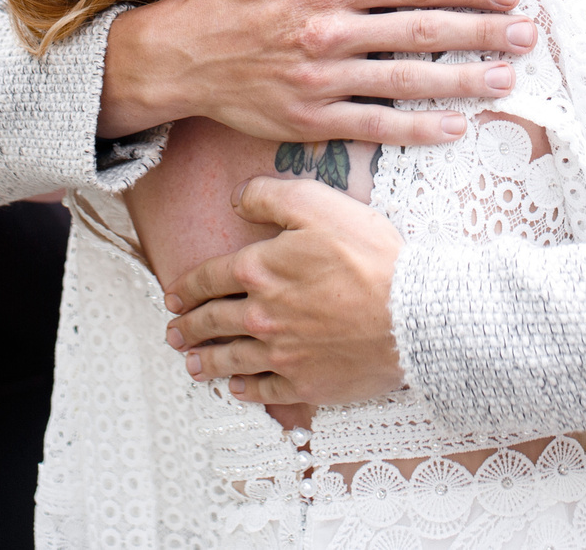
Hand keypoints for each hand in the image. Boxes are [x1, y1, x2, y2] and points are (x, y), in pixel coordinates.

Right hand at [99, 0, 532, 145]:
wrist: (179, 58)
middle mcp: (328, 31)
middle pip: (421, 30)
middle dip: (481, 31)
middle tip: (528, 32)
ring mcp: (321, 80)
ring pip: (406, 81)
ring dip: (462, 80)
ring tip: (506, 77)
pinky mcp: (310, 120)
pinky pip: (374, 126)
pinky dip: (417, 128)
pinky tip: (454, 127)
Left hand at [163, 177, 404, 405]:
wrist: (411, 314)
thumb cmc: (371, 256)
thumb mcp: (320, 204)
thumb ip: (272, 196)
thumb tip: (237, 198)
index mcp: (261, 270)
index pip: (209, 278)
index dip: (186, 287)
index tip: (173, 296)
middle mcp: (262, 314)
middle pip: (213, 321)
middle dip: (188, 327)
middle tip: (174, 333)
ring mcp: (282, 352)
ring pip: (231, 359)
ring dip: (206, 362)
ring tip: (192, 365)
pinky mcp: (305, 382)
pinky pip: (264, 390)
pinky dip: (245, 390)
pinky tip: (237, 388)